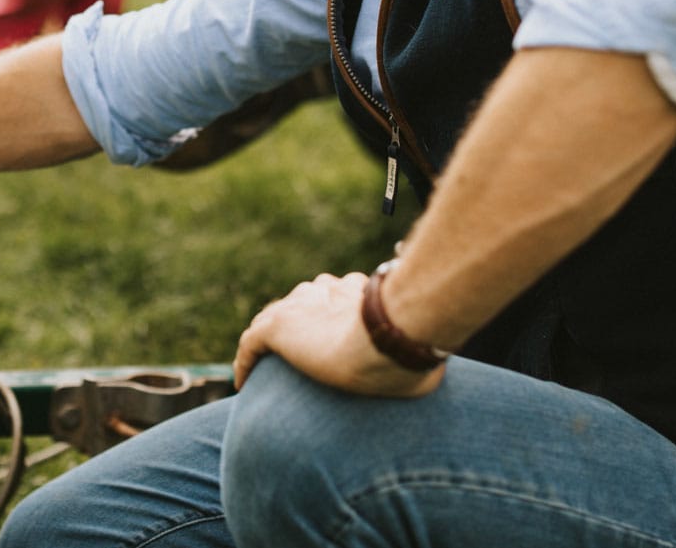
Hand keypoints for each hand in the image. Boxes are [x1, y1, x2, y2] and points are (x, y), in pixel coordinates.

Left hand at [232, 272, 443, 397]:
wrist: (389, 343)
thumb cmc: (411, 351)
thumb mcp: (419, 353)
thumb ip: (418, 357)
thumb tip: (433, 374)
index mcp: (359, 293)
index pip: (337, 295)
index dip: (331, 313)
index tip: (330, 337)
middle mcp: (326, 292)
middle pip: (304, 302)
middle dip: (300, 321)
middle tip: (297, 355)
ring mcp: (300, 307)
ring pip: (275, 322)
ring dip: (272, 343)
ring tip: (268, 370)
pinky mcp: (277, 327)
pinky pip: (251, 345)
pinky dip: (245, 363)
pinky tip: (242, 383)